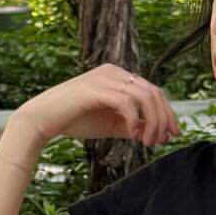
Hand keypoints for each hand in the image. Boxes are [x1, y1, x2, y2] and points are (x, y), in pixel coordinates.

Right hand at [14, 64, 183, 147]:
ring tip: (148, 141)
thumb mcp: (111, 124)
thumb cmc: (74, 120)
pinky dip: (135, 120)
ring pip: (144, 96)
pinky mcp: (96, 89)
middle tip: (164, 140)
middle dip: (164, 118)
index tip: (172, 134)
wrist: (42, 119)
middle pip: (153, 92)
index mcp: (118, 76)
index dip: (167, 113)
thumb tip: (157, 134)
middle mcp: (114, 72)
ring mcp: (105, 78)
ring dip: (152, 121)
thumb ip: (132, 126)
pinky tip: (133, 135)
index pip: (153, 90)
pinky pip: (126, 102)